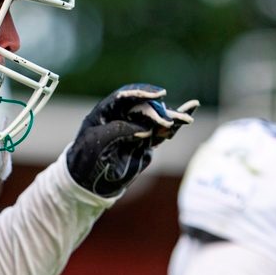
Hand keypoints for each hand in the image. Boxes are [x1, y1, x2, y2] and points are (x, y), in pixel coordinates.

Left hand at [67, 84, 197, 196]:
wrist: (89, 181)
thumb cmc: (86, 157)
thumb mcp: (97, 141)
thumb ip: (120, 130)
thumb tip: (145, 129)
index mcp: (107, 111)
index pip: (126, 96)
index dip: (142, 93)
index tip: (159, 94)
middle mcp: (123, 117)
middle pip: (145, 107)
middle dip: (158, 111)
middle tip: (166, 122)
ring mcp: (136, 129)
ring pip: (156, 119)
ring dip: (172, 117)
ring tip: (186, 118)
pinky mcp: (146, 142)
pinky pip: (161, 132)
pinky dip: (174, 126)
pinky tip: (188, 114)